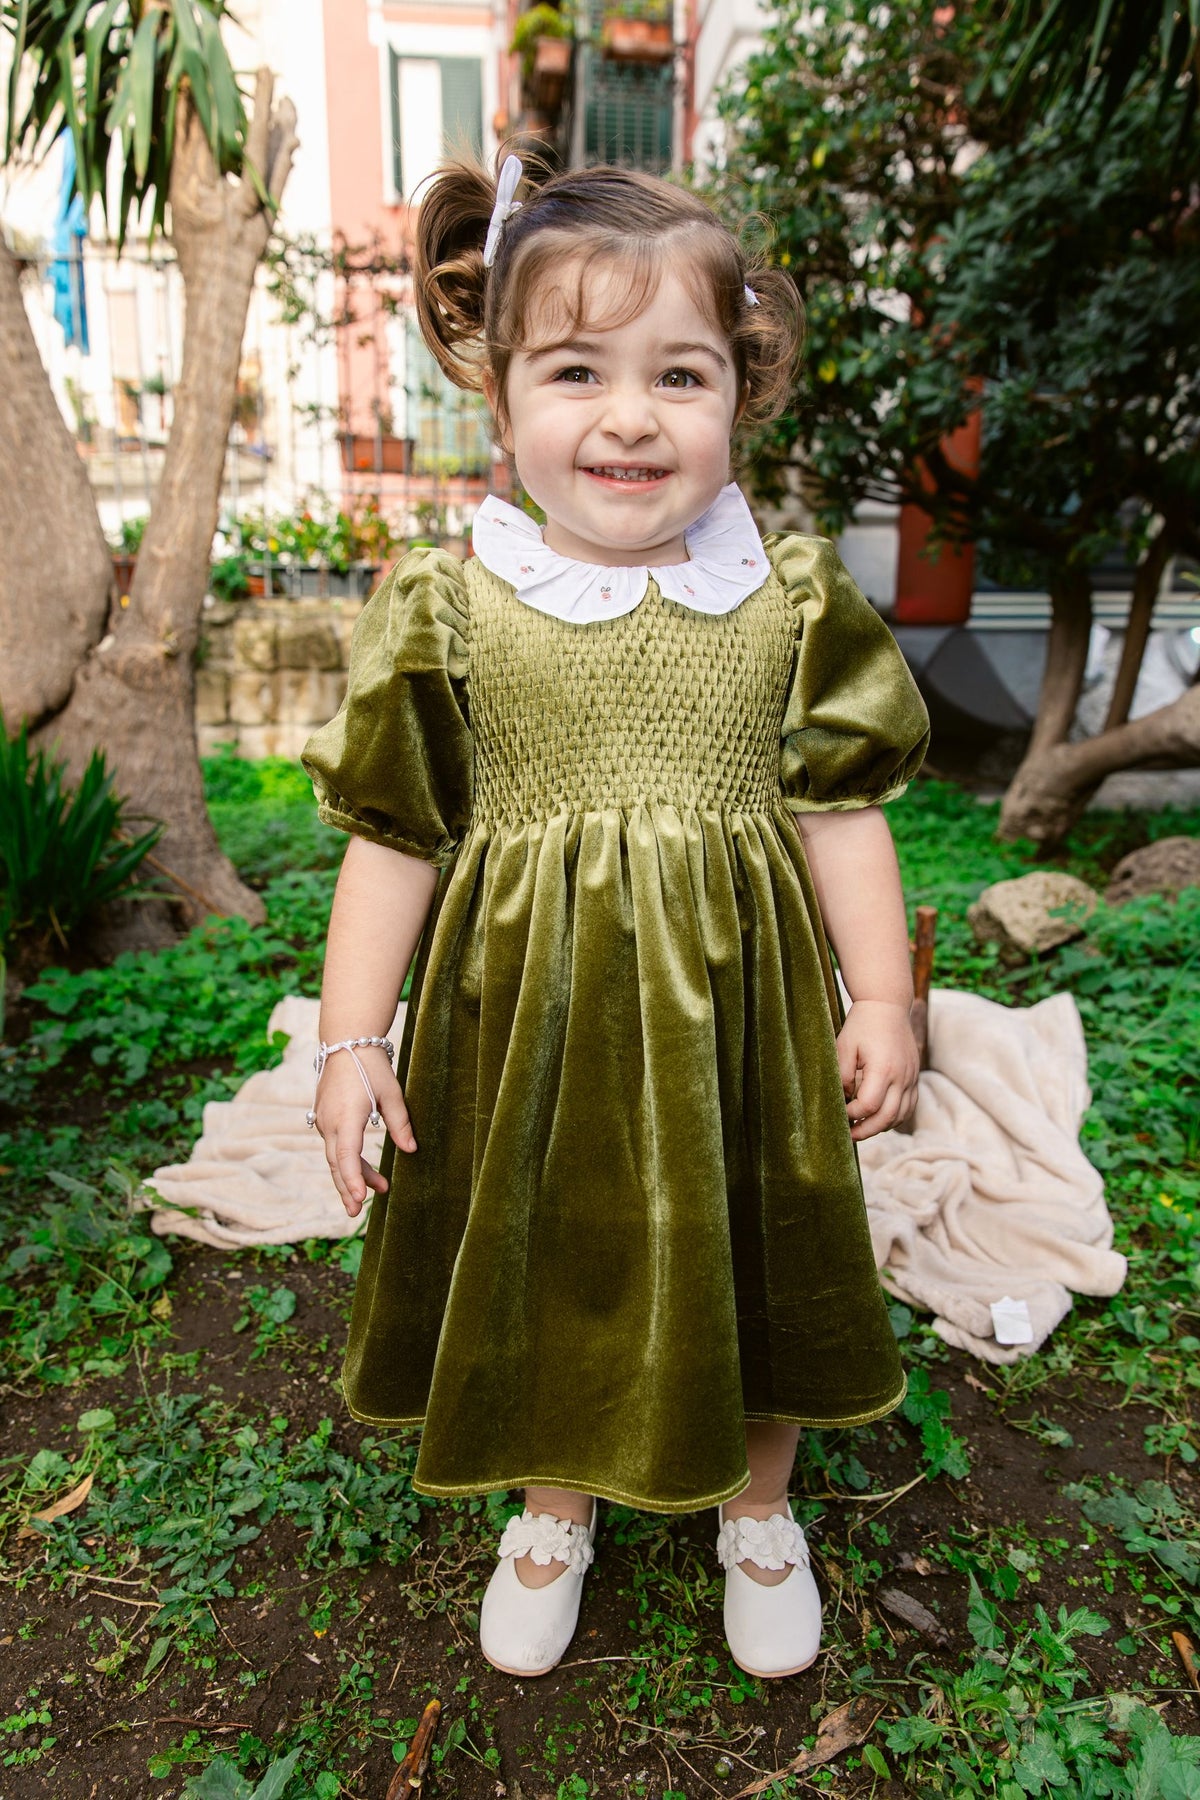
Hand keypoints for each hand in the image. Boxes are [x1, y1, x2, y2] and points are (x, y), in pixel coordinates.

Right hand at [310, 1047, 417, 1217]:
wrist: (346, 1044)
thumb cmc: (371, 1067)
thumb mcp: (392, 1094)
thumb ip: (400, 1123)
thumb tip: (411, 1150)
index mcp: (347, 1116)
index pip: (347, 1155)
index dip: (353, 1178)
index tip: (360, 1197)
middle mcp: (329, 1122)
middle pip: (337, 1164)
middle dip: (348, 1189)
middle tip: (358, 1213)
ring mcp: (323, 1121)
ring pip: (335, 1157)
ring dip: (353, 1176)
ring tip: (379, 1190)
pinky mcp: (324, 1119)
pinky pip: (334, 1147)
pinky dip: (347, 1162)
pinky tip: (365, 1173)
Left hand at [836, 1000, 919, 1141]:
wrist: (888, 1006)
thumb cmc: (861, 1025)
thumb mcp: (844, 1047)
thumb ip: (843, 1076)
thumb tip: (845, 1100)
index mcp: (883, 1068)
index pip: (868, 1105)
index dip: (852, 1115)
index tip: (840, 1112)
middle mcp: (901, 1076)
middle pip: (887, 1117)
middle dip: (866, 1130)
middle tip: (849, 1135)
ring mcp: (911, 1078)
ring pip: (901, 1116)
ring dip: (881, 1127)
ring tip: (862, 1129)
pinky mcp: (914, 1077)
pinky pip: (909, 1107)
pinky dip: (895, 1118)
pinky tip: (879, 1119)